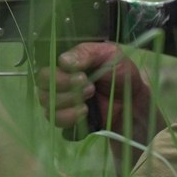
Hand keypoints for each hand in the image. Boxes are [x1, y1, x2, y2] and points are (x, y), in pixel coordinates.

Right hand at [39, 43, 155, 140]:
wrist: (135, 100)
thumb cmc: (121, 73)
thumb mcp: (108, 54)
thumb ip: (86, 53)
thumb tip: (63, 61)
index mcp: (64, 67)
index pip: (44, 73)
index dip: (59, 78)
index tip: (82, 77)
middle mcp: (58, 86)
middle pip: (42, 91)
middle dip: (65, 91)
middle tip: (90, 89)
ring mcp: (61, 105)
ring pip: (48, 108)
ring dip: (69, 105)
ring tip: (89, 102)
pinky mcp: (68, 121)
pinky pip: (57, 123)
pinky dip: (70, 119)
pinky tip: (85, 114)